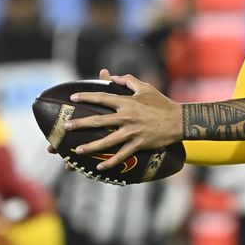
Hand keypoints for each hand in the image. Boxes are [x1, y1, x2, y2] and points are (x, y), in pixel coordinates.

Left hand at [65, 71, 183, 170]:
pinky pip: (122, 155)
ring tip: (77, 150)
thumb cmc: (161, 103)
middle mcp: (126, 117)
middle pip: (99, 121)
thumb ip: (127, 80)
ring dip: (91, 146)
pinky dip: (111, 162)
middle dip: (81, 124)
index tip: (72, 98)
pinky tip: (99, 168)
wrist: (178, 120)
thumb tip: (111, 76)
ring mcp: (131, 132)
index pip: (102, 98)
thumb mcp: (145, 87)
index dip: (87, 97)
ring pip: (107, 141)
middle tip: (66, 127)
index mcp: (127, 102)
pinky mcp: (138, 144)